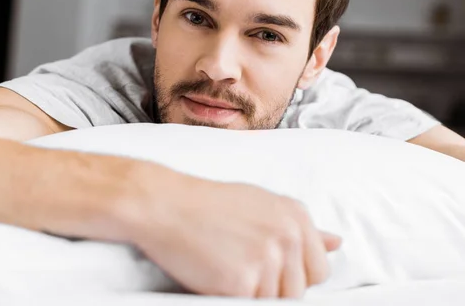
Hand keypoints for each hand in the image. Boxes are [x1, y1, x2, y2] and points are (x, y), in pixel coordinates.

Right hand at [131, 176, 340, 298]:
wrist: (165, 205)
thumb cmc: (207, 204)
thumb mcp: (261, 204)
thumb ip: (299, 228)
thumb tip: (336, 243)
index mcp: (296, 217)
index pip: (318, 271)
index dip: (292, 276)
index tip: (267, 270)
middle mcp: (288, 236)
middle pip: (298, 291)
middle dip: (271, 288)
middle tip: (238, 264)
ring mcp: (267, 259)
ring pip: (273, 301)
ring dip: (250, 293)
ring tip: (224, 264)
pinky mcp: (243, 282)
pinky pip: (247, 305)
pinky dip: (229, 297)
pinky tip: (214, 273)